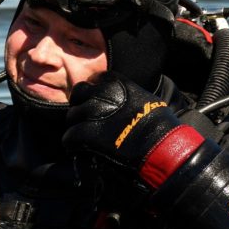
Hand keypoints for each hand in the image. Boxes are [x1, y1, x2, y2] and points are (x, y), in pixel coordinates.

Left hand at [63, 72, 204, 187]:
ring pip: (72, 117)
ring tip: (89, 137)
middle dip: (81, 104)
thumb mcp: (144, 98)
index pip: (96, 79)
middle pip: (78, 93)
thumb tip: (119, 102)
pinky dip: (75, 145)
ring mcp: (90, 113)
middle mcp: (99, 94)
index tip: (99, 101)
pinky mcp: (83, 133)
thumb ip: (127, 94)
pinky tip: (84, 149)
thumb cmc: (159, 125)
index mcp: (115, 83)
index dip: (96, 92)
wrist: (158, 146)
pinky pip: (69, 137)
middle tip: (89, 118)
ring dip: (78, 126)